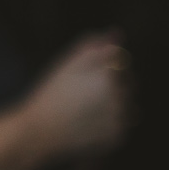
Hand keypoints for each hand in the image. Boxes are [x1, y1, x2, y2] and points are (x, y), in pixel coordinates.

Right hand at [21, 32, 128, 160]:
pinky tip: (88, 123)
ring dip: (113, 104)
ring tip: (85, 109)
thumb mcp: (67, 65)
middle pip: (128, 83)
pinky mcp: (117, 137)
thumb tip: (116, 32)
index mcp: (109, 76)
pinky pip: (120, 124)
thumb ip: (92, 47)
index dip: (105, 65)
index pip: (121, 61)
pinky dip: (109, 123)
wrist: (40, 131)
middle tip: (83, 93)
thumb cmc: (51, 94)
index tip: (86, 74)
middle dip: (112, 85)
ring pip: (127, 104)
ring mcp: (121, 119)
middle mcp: (121, 97)